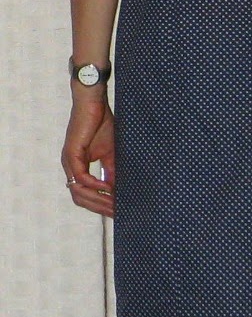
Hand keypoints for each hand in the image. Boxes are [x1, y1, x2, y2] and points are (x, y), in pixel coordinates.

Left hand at [61, 94, 115, 215]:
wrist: (94, 102)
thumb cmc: (101, 124)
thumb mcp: (110, 154)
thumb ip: (111, 172)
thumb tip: (118, 191)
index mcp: (77, 167)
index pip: (84, 195)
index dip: (99, 206)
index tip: (116, 212)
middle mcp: (70, 167)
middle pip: (80, 199)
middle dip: (99, 208)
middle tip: (117, 213)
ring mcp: (69, 161)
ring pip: (78, 192)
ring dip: (97, 200)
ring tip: (114, 204)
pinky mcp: (71, 153)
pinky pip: (80, 177)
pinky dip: (94, 185)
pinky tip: (107, 188)